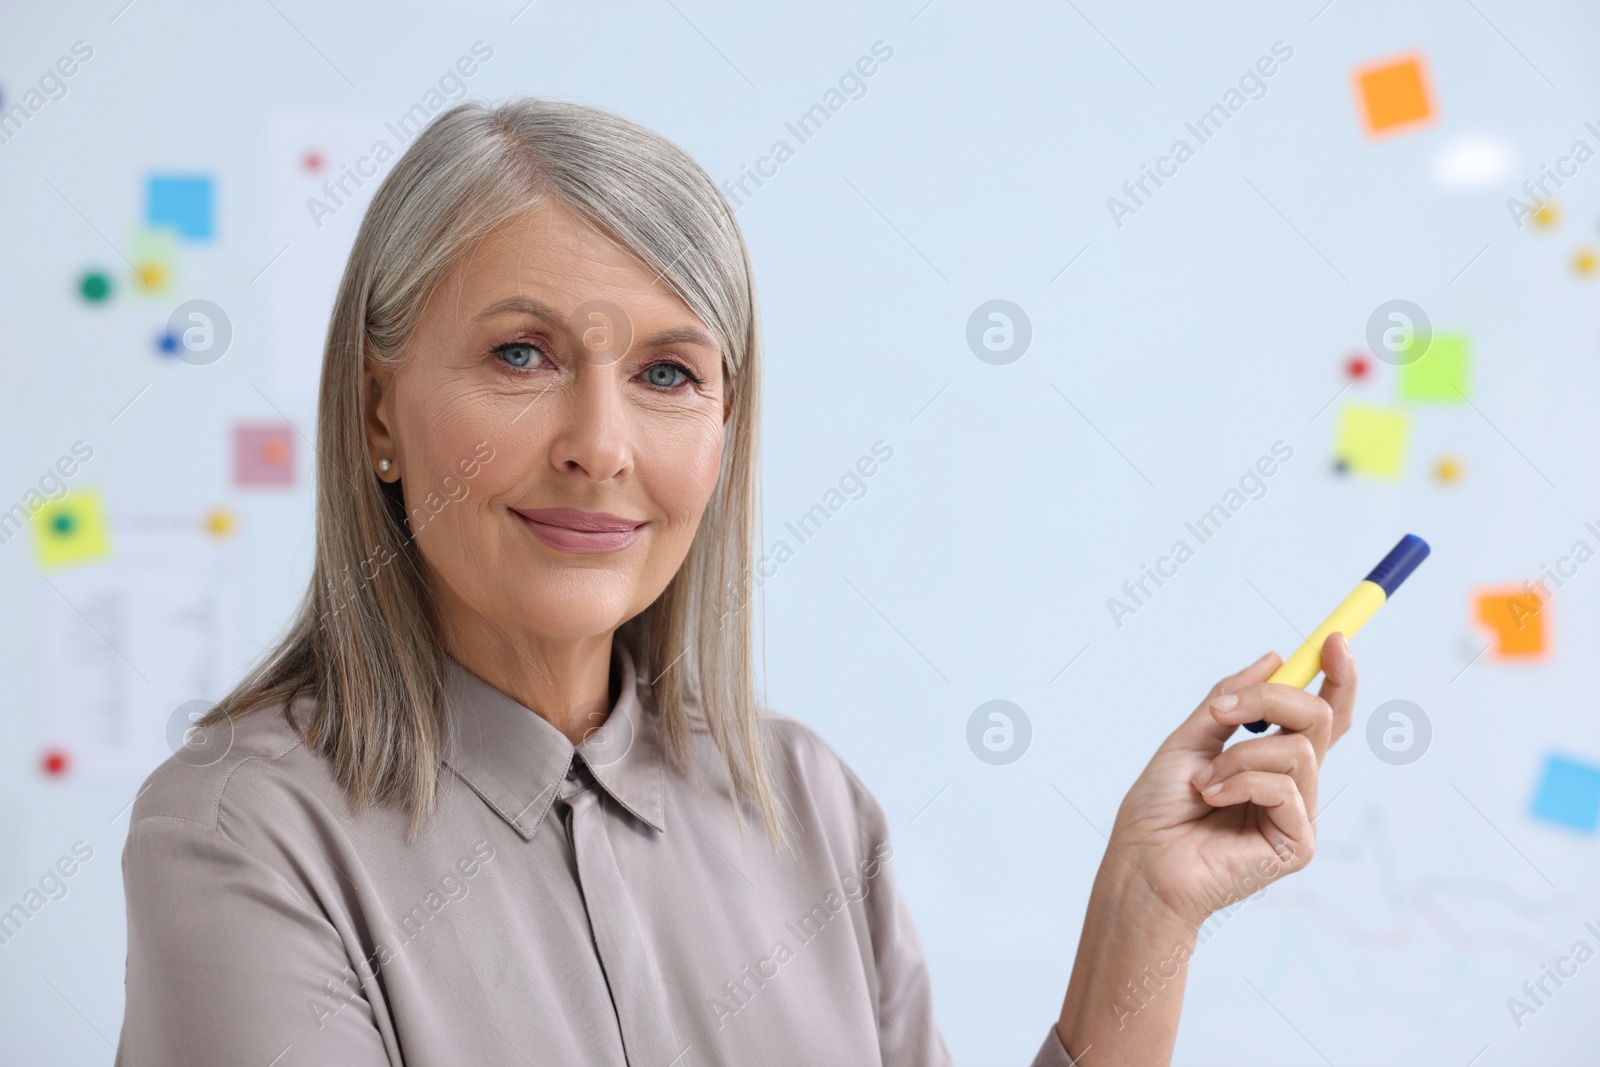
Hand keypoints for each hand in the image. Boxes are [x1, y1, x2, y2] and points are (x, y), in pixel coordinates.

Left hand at [1105, 634, 1356, 929]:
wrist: (1141, 864)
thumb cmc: (1158, 810)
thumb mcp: (1190, 738)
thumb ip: (1231, 700)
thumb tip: (1275, 658)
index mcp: (1271, 760)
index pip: (1321, 714)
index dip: (1336, 676)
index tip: (1333, 640)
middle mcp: (1293, 785)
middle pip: (1321, 718)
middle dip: (1273, 699)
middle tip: (1223, 711)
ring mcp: (1299, 815)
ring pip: (1299, 749)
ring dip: (1239, 755)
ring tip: (1203, 781)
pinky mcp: (1298, 843)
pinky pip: (1284, 787)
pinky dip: (1239, 782)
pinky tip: (1211, 799)